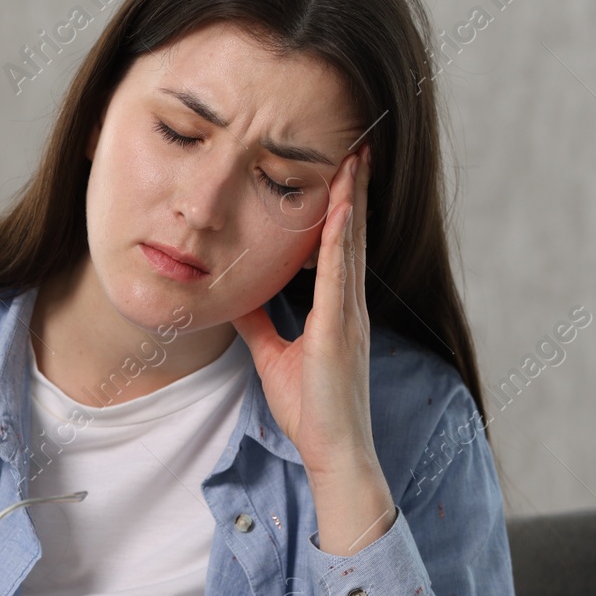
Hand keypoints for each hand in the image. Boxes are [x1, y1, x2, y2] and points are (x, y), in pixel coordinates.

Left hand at [232, 144, 384, 481]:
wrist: (332, 449)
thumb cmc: (309, 409)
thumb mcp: (272, 355)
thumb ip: (260, 322)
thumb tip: (238, 294)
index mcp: (337, 310)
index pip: (339, 246)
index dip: (340, 207)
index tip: (340, 170)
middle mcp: (349, 305)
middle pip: (351, 234)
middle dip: (353, 189)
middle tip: (357, 146)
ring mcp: (349, 315)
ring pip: (350, 244)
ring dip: (351, 199)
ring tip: (354, 159)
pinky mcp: (340, 329)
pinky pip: (340, 275)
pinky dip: (340, 239)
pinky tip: (339, 209)